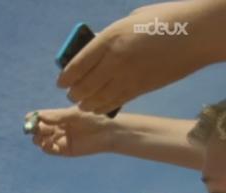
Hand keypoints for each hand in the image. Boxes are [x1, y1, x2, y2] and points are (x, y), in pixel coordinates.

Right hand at [26, 107, 110, 156]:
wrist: (109, 131)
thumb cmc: (95, 118)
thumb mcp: (75, 114)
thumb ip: (57, 116)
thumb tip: (39, 116)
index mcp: (58, 116)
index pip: (39, 117)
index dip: (32, 118)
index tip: (29, 119)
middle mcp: (57, 127)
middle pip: (37, 129)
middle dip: (34, 129)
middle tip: (37, 129)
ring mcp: (60, 139)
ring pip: (40, 140)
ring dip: (39, 139)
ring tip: (46, 138)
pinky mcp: (64, 150)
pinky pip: (49, 150)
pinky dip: (46, 148)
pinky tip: (51, 144)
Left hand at [57, 1, 218, 113]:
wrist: (196, 33)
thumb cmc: (163, 20)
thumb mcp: (129, 21)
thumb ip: (109, 37)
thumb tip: (93, 50)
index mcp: (109, 39)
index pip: (77, 65)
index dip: (65, 77)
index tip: (61, 82)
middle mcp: (115, 60)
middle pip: (83, 85)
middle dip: (73, 93)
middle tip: (71, 94)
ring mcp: (128, 76)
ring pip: (97, 98)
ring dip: (85, 103)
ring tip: (82, 103)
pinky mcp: (141, 88)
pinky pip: (114, 102)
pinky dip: (102, 107)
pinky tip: (96, 107)